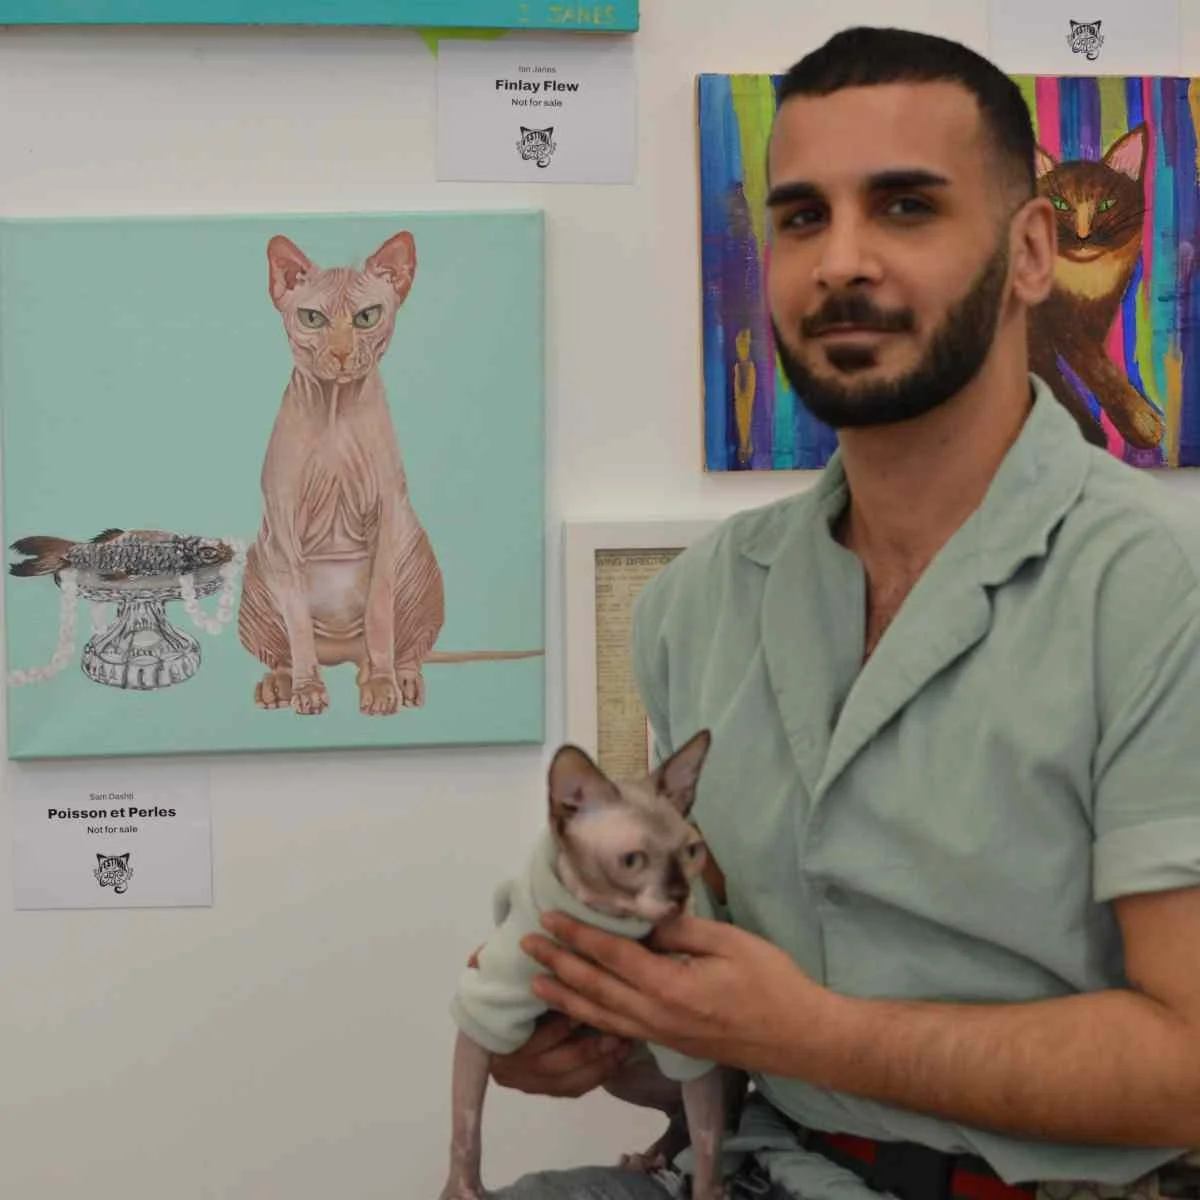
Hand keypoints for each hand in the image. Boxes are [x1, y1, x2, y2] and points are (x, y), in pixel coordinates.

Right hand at [464, 943, 633, 1097]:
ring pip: (567, 1082)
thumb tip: (476, 959)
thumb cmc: (511, 990)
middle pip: (551, 1065)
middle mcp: (508, 1069)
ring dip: (597, 1063)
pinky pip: (577, 1089)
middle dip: (584, 1048)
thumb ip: (495, 965)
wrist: (508, 1014)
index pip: (528, 1042)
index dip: (556, 1030)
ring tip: (622, 1042)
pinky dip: (600, 1074)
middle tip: (613, 1028)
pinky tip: (620, 1056)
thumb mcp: (502, 973)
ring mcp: (529, 1084)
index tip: (580, 1012)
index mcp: (495, 1042)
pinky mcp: (549, 1091)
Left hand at [520, 912, 837, 1078]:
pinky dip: (590, 1016)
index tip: (549, 918)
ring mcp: (660, 1035)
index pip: (611, 958)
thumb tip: (642, 917)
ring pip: (601, 1015)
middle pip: (595, 989)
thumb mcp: (729, 943)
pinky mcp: (668, 1043)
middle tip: (526, 944)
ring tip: (535, 980)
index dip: (577, 936)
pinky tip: (578, 1008)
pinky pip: (617, 1029)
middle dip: (558, 964)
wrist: (800, 1037)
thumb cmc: (771, 982)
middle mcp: (655, 1016)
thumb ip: (681, 930)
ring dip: (565, 996)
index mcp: (669, 987)